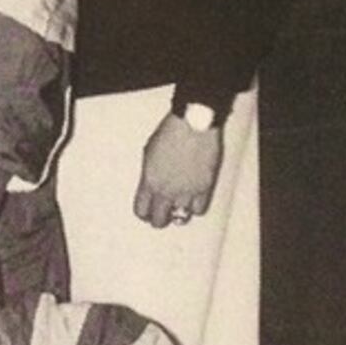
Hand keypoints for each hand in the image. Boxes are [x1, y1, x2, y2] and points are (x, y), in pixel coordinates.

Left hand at [133, 113, 223, 229]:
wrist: (193, 124)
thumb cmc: (170, 132)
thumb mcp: (148, 152)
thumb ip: (149, 173)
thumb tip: (151, 184)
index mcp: (149, 181)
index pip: (141, 210)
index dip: (144, 214)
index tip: (147, 212)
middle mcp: (166, 190)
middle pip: (159, 220)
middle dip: (159, 219)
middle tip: (162, 214)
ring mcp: (186, 191)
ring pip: (180, 218)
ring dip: (178, 214)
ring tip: (179, 208)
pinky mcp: (204, 188)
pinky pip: (199, 210)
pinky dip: (196, 208)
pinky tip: (194, 201)